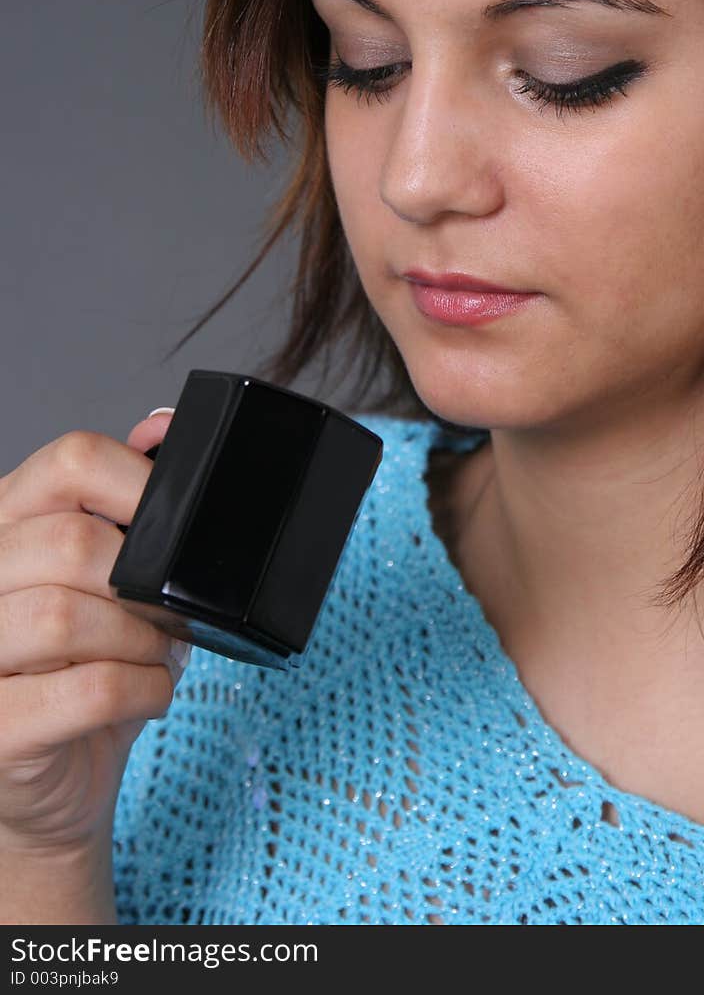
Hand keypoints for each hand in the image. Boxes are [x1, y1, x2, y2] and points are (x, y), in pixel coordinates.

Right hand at [0, 408, 185, 859]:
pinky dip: (142, 689)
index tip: (180, 528)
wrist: (50, 784)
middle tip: (170, 611)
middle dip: (145, 580)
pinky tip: (148, 693)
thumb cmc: (79, 669)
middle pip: (70, 541)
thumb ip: (128, 502)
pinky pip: (86, 692)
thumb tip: (160, 425)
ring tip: (157, 652)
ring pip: (66, 616)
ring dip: (142, 637)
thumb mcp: (108, 576)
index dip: (141, 486)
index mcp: (4, 523)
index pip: (67, 460)